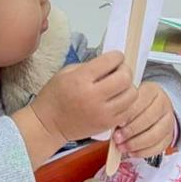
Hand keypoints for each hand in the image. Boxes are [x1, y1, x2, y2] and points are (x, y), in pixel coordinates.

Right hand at [14, 52, 138, 166]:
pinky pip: (129, 110)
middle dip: (125, 70)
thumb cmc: (55, 96)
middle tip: (118, 72)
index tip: (115, 58)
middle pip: (125, 78)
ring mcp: (102, 113)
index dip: (117, 56)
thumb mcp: (66, 72)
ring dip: (128, 87)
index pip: (111, 61)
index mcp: (81, 79)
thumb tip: (112, 63)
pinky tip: (117, 100)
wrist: (48, 125)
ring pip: (132, 94)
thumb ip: (90, 66)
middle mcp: (93, 96)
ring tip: (118, 87)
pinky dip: (126, 103)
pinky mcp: (107, 124)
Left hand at [112, 82, 176, 158]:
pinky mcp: (169, 135)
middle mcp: (164, 103)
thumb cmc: (135, 105)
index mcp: (152, 90)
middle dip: (130, 130)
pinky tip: (132, 152)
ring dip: (136, 143)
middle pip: (148, 118)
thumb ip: (122, 107)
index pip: (141, 101)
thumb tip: (112, 122)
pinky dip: (144, 152)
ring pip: (155, 134)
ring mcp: (169, 120)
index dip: (128, 114)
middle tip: (117, 138)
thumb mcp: (128, 99)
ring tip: (122, 147)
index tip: (117, 123)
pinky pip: (159, 146)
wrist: (152, 109)